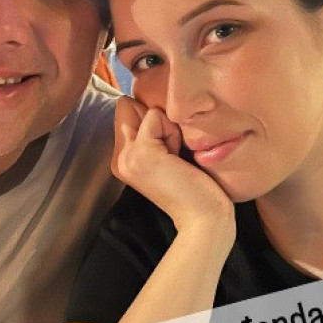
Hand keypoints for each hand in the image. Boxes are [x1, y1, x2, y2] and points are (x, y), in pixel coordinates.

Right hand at [112, 96, 234, 232]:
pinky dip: (171, 130)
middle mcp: (119, 157)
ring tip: (177, 156)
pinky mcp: (141, 153)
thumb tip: (150, 105)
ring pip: (143, 109)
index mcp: (123, 159)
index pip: (125, 110)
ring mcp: (126, 156)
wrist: (203, 217)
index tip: (168, 148)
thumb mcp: (167, 155)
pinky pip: (154, 117)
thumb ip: (151, 132)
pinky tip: (179, 156)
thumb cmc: (195, 186)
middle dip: (156, 120)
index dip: (150, 119)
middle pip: (129, 105)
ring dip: (166, 126)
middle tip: (173, 152)